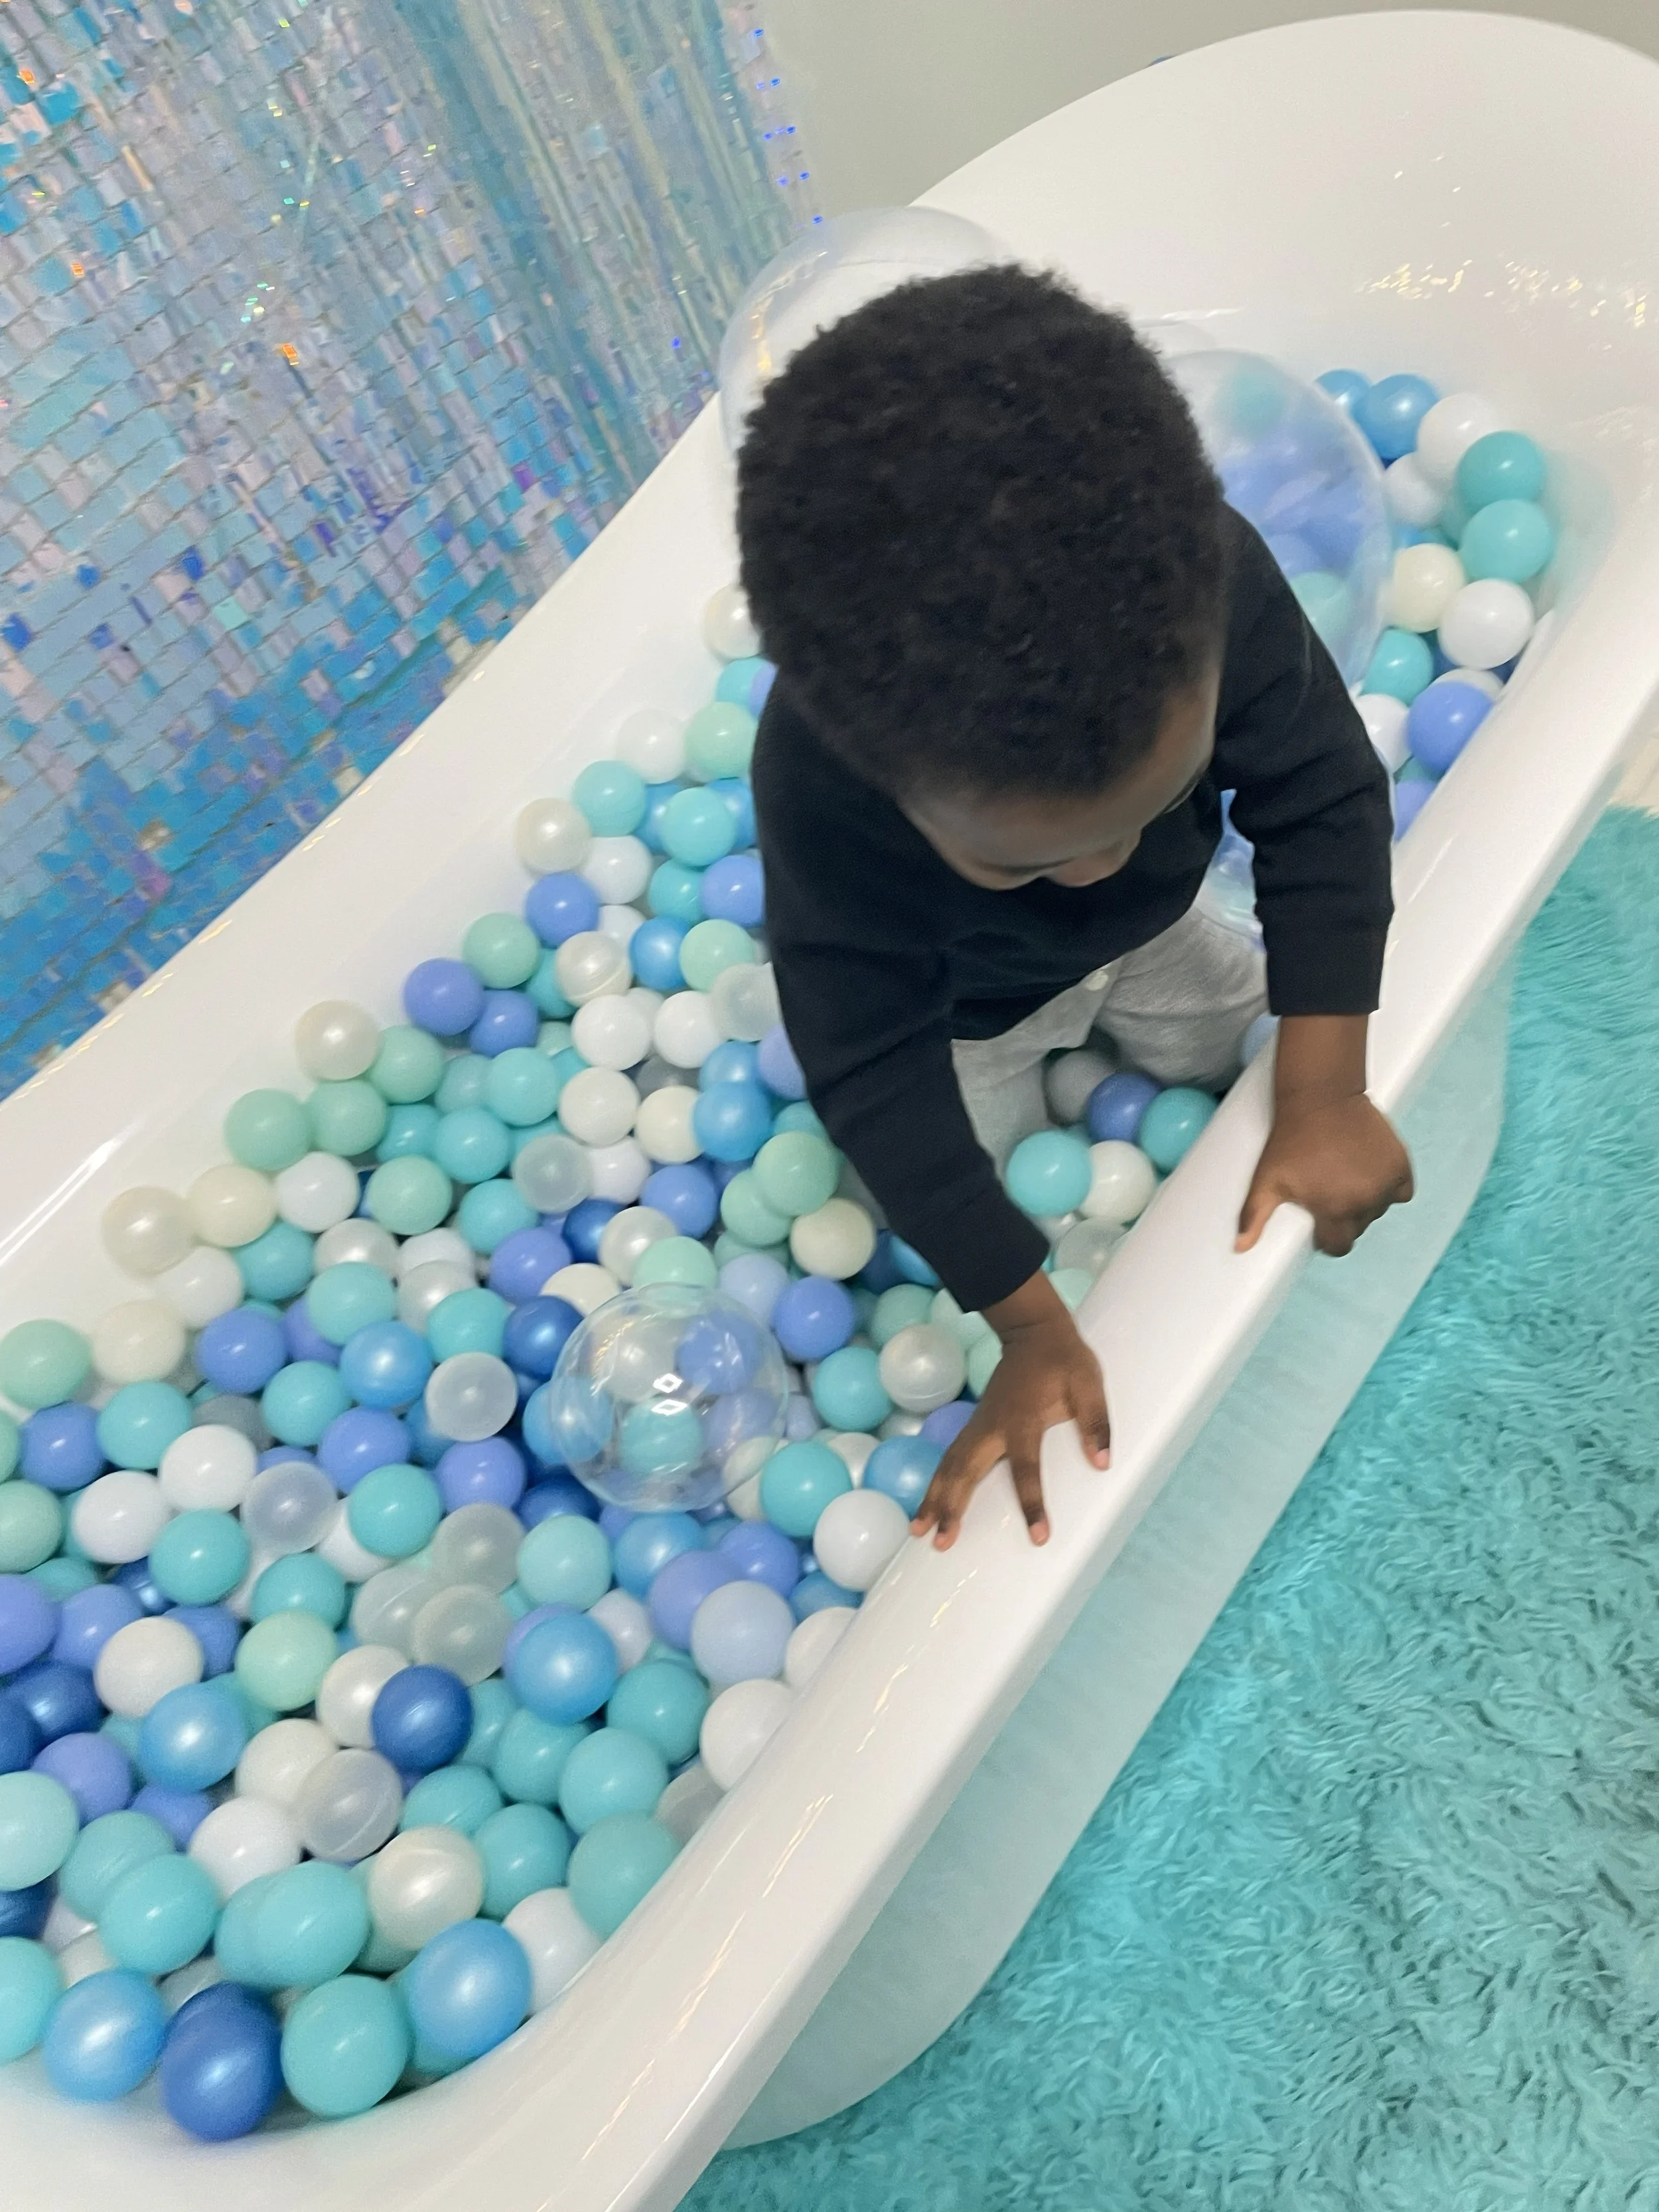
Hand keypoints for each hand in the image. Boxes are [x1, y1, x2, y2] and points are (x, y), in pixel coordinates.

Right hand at [912, 1271, 1110, 1551]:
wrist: (1032, 1331)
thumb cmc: (1064, 1359)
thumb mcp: (1089, 1384)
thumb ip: (1095, 1422)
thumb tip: (1102, 1463)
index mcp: (1024, 1419)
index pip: (1026, 1468)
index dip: (1032, 1502)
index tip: (1038, 1537)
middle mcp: (993, 1426)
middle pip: (966, 1471)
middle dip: (952, 1507)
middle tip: (941, 1542)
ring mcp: (979, 1424)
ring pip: (950, 1465)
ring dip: (933, 1498)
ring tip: (917, 1532)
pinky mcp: (974, 1425)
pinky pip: (951, 1457)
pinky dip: (937, 1482)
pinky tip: (928, 1505)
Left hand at [1236, 1013, 1412, 1257]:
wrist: (1321, 1096)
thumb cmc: (1291, 1138)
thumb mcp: (1266, 1179)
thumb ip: (1254, 1216)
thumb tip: (1240, 1247)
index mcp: (1334, 1211)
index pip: (1338, 1246)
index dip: (1327, 1236)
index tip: (1320, 1219)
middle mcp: (1365, 1201)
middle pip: (1358, 1227)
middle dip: (1345, 1216)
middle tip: (1330, 1191)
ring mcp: (1385, 1183)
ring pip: (1379, 1209)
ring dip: (1368, 1201)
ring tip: (1347, 1178)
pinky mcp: (1401, 1165)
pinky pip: (1402, 1191)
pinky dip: (1390, 1186)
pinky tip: (1371, 1173)